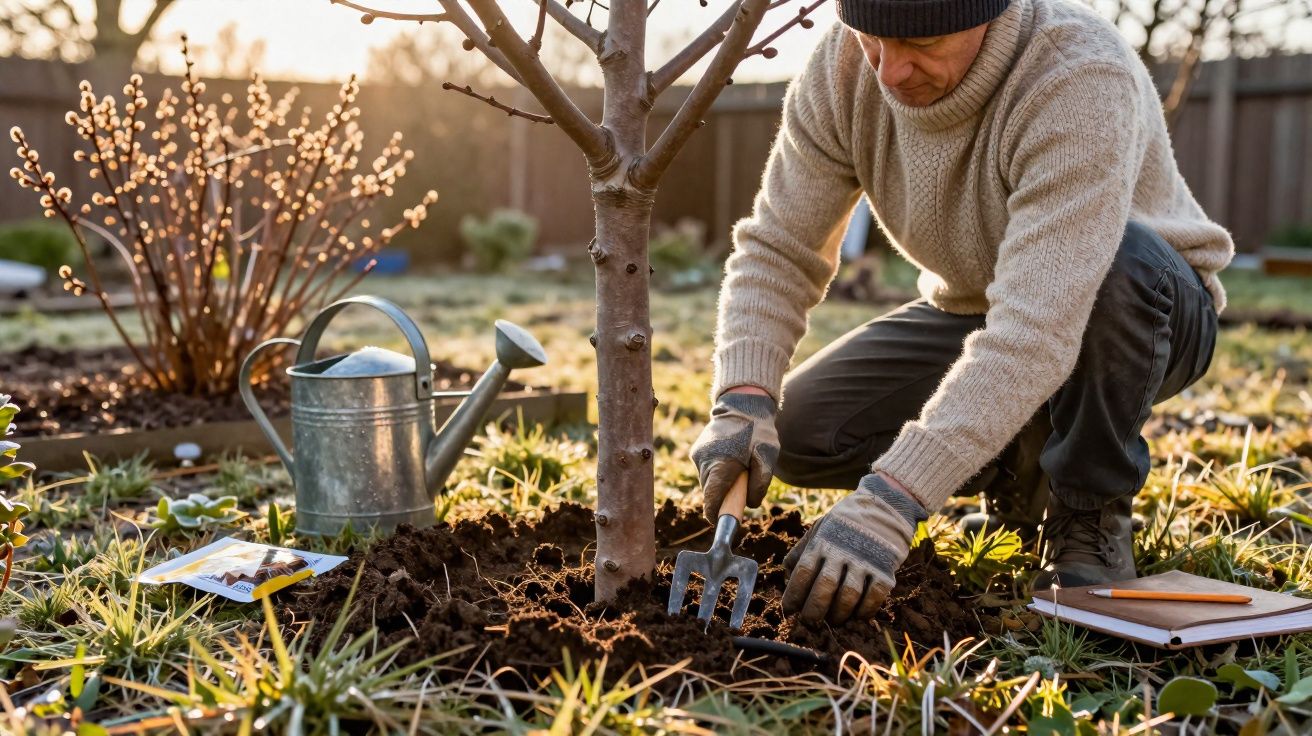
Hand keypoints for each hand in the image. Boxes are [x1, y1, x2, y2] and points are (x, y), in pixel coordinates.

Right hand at [689, 388, 779, 523]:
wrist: (742, 403)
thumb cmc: (758, 431)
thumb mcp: (768, 458)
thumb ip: (760, 484)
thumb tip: (749, 504)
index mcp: (721, 465)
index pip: (711, 500)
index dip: (717, 514)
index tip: (724, 520)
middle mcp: (704, 461)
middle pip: (710, 492)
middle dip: (724, 495)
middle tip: (742, 484)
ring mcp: (698, 455)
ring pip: (707, 482)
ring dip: (720, 482)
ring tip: (738, 466)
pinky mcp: (697, 451)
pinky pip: (706, 470)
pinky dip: (716, 471)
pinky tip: (730, 458)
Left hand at [782, 472, 927, 624]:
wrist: (885, 506)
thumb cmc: (846, 523)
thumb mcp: (820, 529)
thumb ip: (802, 551)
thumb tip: (786, 576)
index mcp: (823, 542)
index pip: (803, 572)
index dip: (794, 594)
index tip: (789, 609)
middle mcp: (842, 552)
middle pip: (824, 587)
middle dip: (814, 610)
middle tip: (810, 622)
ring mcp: (866, 561)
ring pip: (848, 596)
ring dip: (838, 614)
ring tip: (833, 620)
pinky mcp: (885, 569)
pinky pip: (874, 597)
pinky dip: (865, 611)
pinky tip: (857, 615)